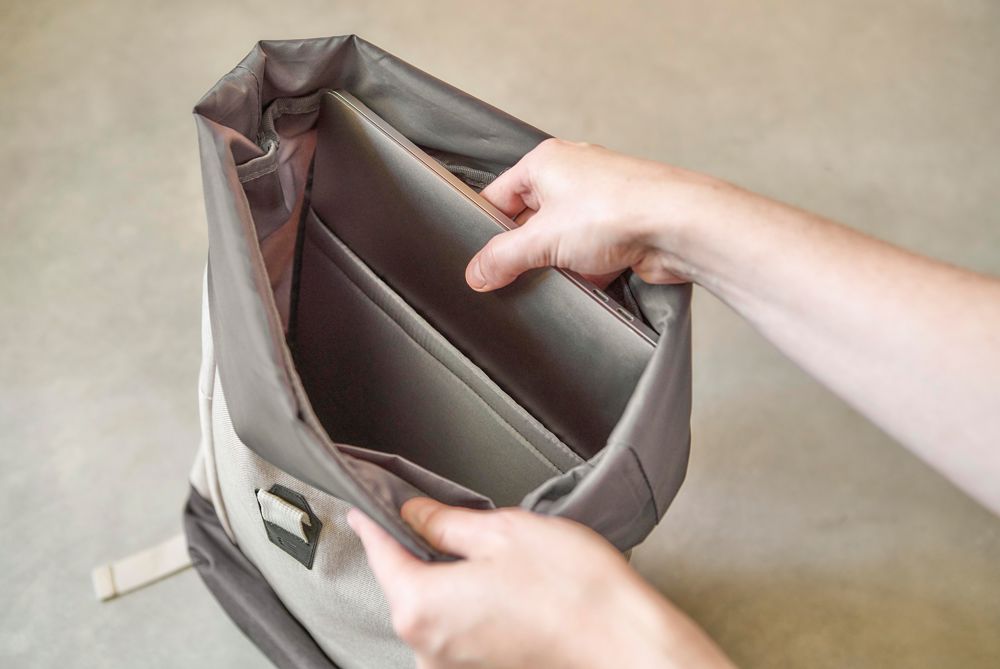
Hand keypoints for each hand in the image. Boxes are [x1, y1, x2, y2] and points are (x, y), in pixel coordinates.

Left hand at [348, 498, 733, 668]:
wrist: (624, 641)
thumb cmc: (573, 590)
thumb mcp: (501, 530)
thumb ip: (445, 522)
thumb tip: (415, 516)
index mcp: (423, 607)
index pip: (381, 555)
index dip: (373, 524)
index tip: (362, 510)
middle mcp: (430, 647)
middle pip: (406, 585)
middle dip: (420, 550)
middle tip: (451, 520)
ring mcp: (455, 665)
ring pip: (433, 607)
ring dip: (448, 578)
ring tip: (496, 557)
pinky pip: (456, 628)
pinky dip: (467, 603)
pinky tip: (504, 585)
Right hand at [466, 138, 725, 291]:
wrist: (679, 225)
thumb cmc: (617, 209)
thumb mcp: (542, 239)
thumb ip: (502, 258)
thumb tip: (477, 273)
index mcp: (546, 162)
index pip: (498, 196)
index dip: (487, 229)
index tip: (480, 261)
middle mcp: (573, 175)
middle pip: (530, 221)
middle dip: (526, 251)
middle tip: (515, 275)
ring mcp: (600, 201)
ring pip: (561, 240)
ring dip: (558, 263)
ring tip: (558, 277)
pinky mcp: (621, 227)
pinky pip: (590, 253)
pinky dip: (586, 270)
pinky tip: (587, 281)